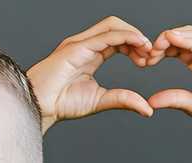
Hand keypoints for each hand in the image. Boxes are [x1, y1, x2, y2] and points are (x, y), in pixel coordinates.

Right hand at [26, 16, 155, 133]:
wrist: (40, 105)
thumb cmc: (62, 102)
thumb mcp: (101, 100)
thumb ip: (123, 100)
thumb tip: (148, 109)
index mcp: (91, 54)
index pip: (118, 40)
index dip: (135, 46)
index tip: (147, 62)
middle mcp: (86, 44)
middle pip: (117, 26)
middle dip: (137, 37)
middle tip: (151, 55)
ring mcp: (81, 43)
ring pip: (113, 25)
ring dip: (133, 34)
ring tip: (147, 50)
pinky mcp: (77, 47)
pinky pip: (106, 36)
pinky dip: (125, 37)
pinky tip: (139, 46)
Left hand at [143, 26, 191, 147]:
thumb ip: (176, 100)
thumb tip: (150, 100)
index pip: (179, 48)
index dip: (161, 49)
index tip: (145, 60)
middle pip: (187, 35)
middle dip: (165, 39)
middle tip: (147, 51)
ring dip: (176, 37)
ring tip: (158, 44)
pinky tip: (177, 41)